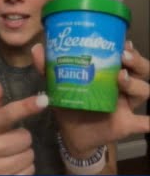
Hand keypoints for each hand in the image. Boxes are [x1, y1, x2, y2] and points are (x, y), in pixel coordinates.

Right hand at [0, 74, 48, 174]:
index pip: (6, 115)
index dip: (25, 106)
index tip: (44, 99)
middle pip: (25, 138)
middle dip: (23, 140)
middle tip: (12, 142)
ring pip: (30, 156)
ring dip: (26, 155)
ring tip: (12, 155)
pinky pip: (30, 171)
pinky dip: (26, 169)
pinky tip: (14, 168)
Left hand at [33, 41, 149, 157]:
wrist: (71, 133)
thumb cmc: (69, 103)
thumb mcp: (57, 85)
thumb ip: (47, 68)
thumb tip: (36, 48)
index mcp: (109, 73)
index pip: (127, 57)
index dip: (129, 49)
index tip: (123, 43)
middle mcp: (123, 87)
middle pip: (142, 70)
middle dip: (137, 61)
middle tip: (123, 55)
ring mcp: (127, 105)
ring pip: (145, 91)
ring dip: (136, 83)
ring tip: (120, 77)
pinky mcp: (127, 124)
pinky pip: (145, 123)